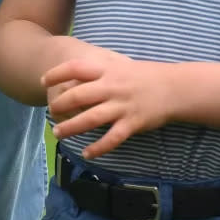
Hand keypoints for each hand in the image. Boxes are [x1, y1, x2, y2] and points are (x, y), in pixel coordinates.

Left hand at [42, 51, 178, 158]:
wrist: (175, 87)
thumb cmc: (147, 76)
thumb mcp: (122, 65)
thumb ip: (102, 69)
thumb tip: (78, 71)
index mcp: (108, 70)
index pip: (76, 68)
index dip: (57, 74)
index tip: (44, 81)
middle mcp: (112, 87)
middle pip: (78, 96)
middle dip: (60, 105)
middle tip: (50, 112)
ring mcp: (122, 105)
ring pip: (90, 119)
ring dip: (72, 128)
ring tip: (58, 134)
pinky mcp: (132, 122)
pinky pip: (112, 138)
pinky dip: (98, 147)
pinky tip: (87, 153)